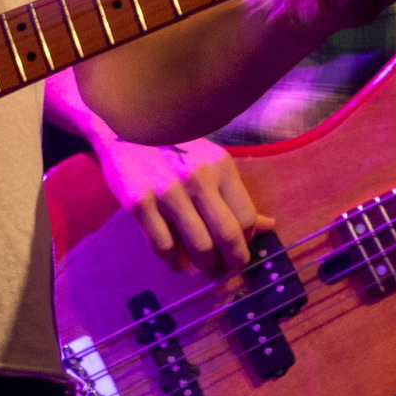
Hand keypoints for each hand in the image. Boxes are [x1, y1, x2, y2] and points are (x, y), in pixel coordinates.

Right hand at [92, 135, 271, 270]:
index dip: (246, 242)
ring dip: (203, 265)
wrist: (126, 127)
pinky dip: (174, 262)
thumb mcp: (209, 163)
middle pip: (227, 237)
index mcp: (220, 166)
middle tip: (224, 268)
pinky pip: (164, 247)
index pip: (246, 219)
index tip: (237, 248)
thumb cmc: (175, 147)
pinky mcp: (138, 202)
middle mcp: (197, 178)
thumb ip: (235, 195)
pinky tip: (175, 259)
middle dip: (230, 262)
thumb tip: (269, 226)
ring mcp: (167, 191)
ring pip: (198, 248)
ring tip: (200, 264)